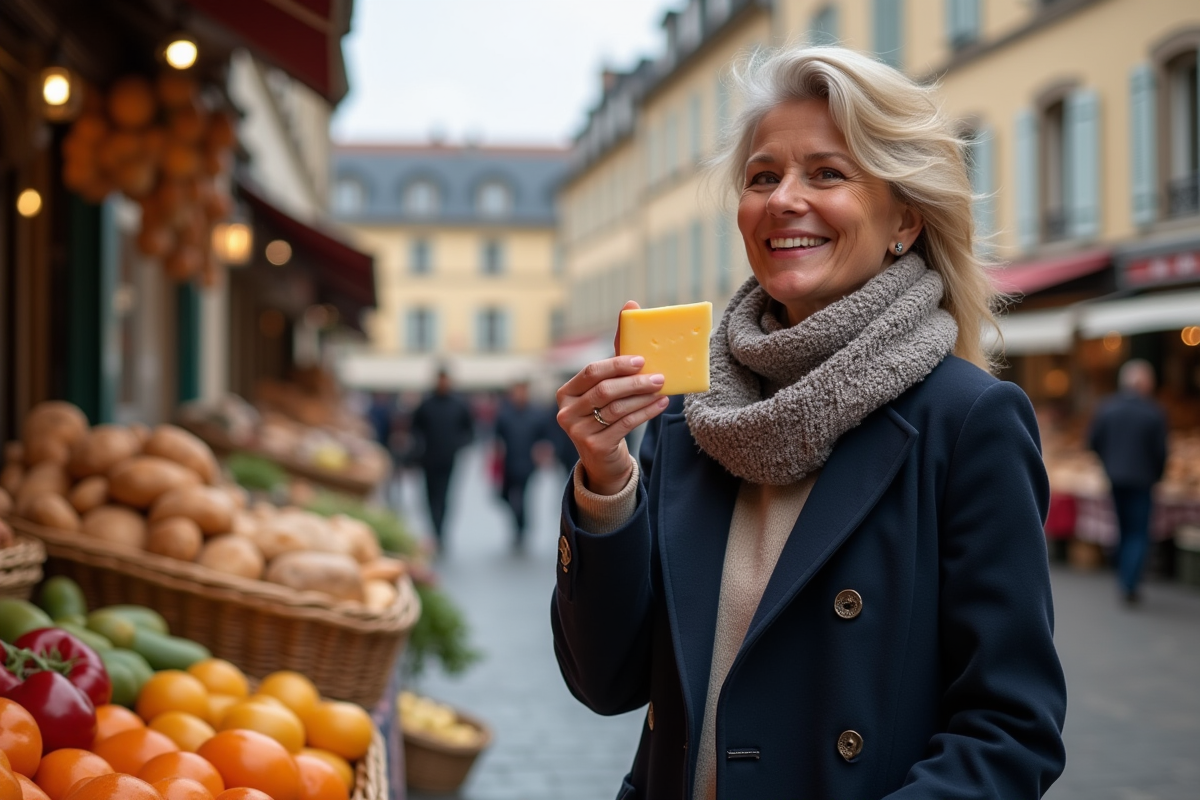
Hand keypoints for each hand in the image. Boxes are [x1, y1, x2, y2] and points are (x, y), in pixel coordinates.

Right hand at [555, 301, 669, 494]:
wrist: (602, 456)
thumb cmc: (606, 411)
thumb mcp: (608, 383)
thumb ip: (617, 350)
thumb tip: (630, 305)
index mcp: (566, 392)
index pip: (591, 372)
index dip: (616, 365)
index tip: (642, 359)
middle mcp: (566, 411)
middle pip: (604, 391)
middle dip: (634, 382)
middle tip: (659, 375)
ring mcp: (577, 431)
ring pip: (616, 409)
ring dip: (643, 397)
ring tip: (662, 388)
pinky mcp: (594, 447)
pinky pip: (624, 425)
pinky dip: (645, 413)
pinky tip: (661, 404)